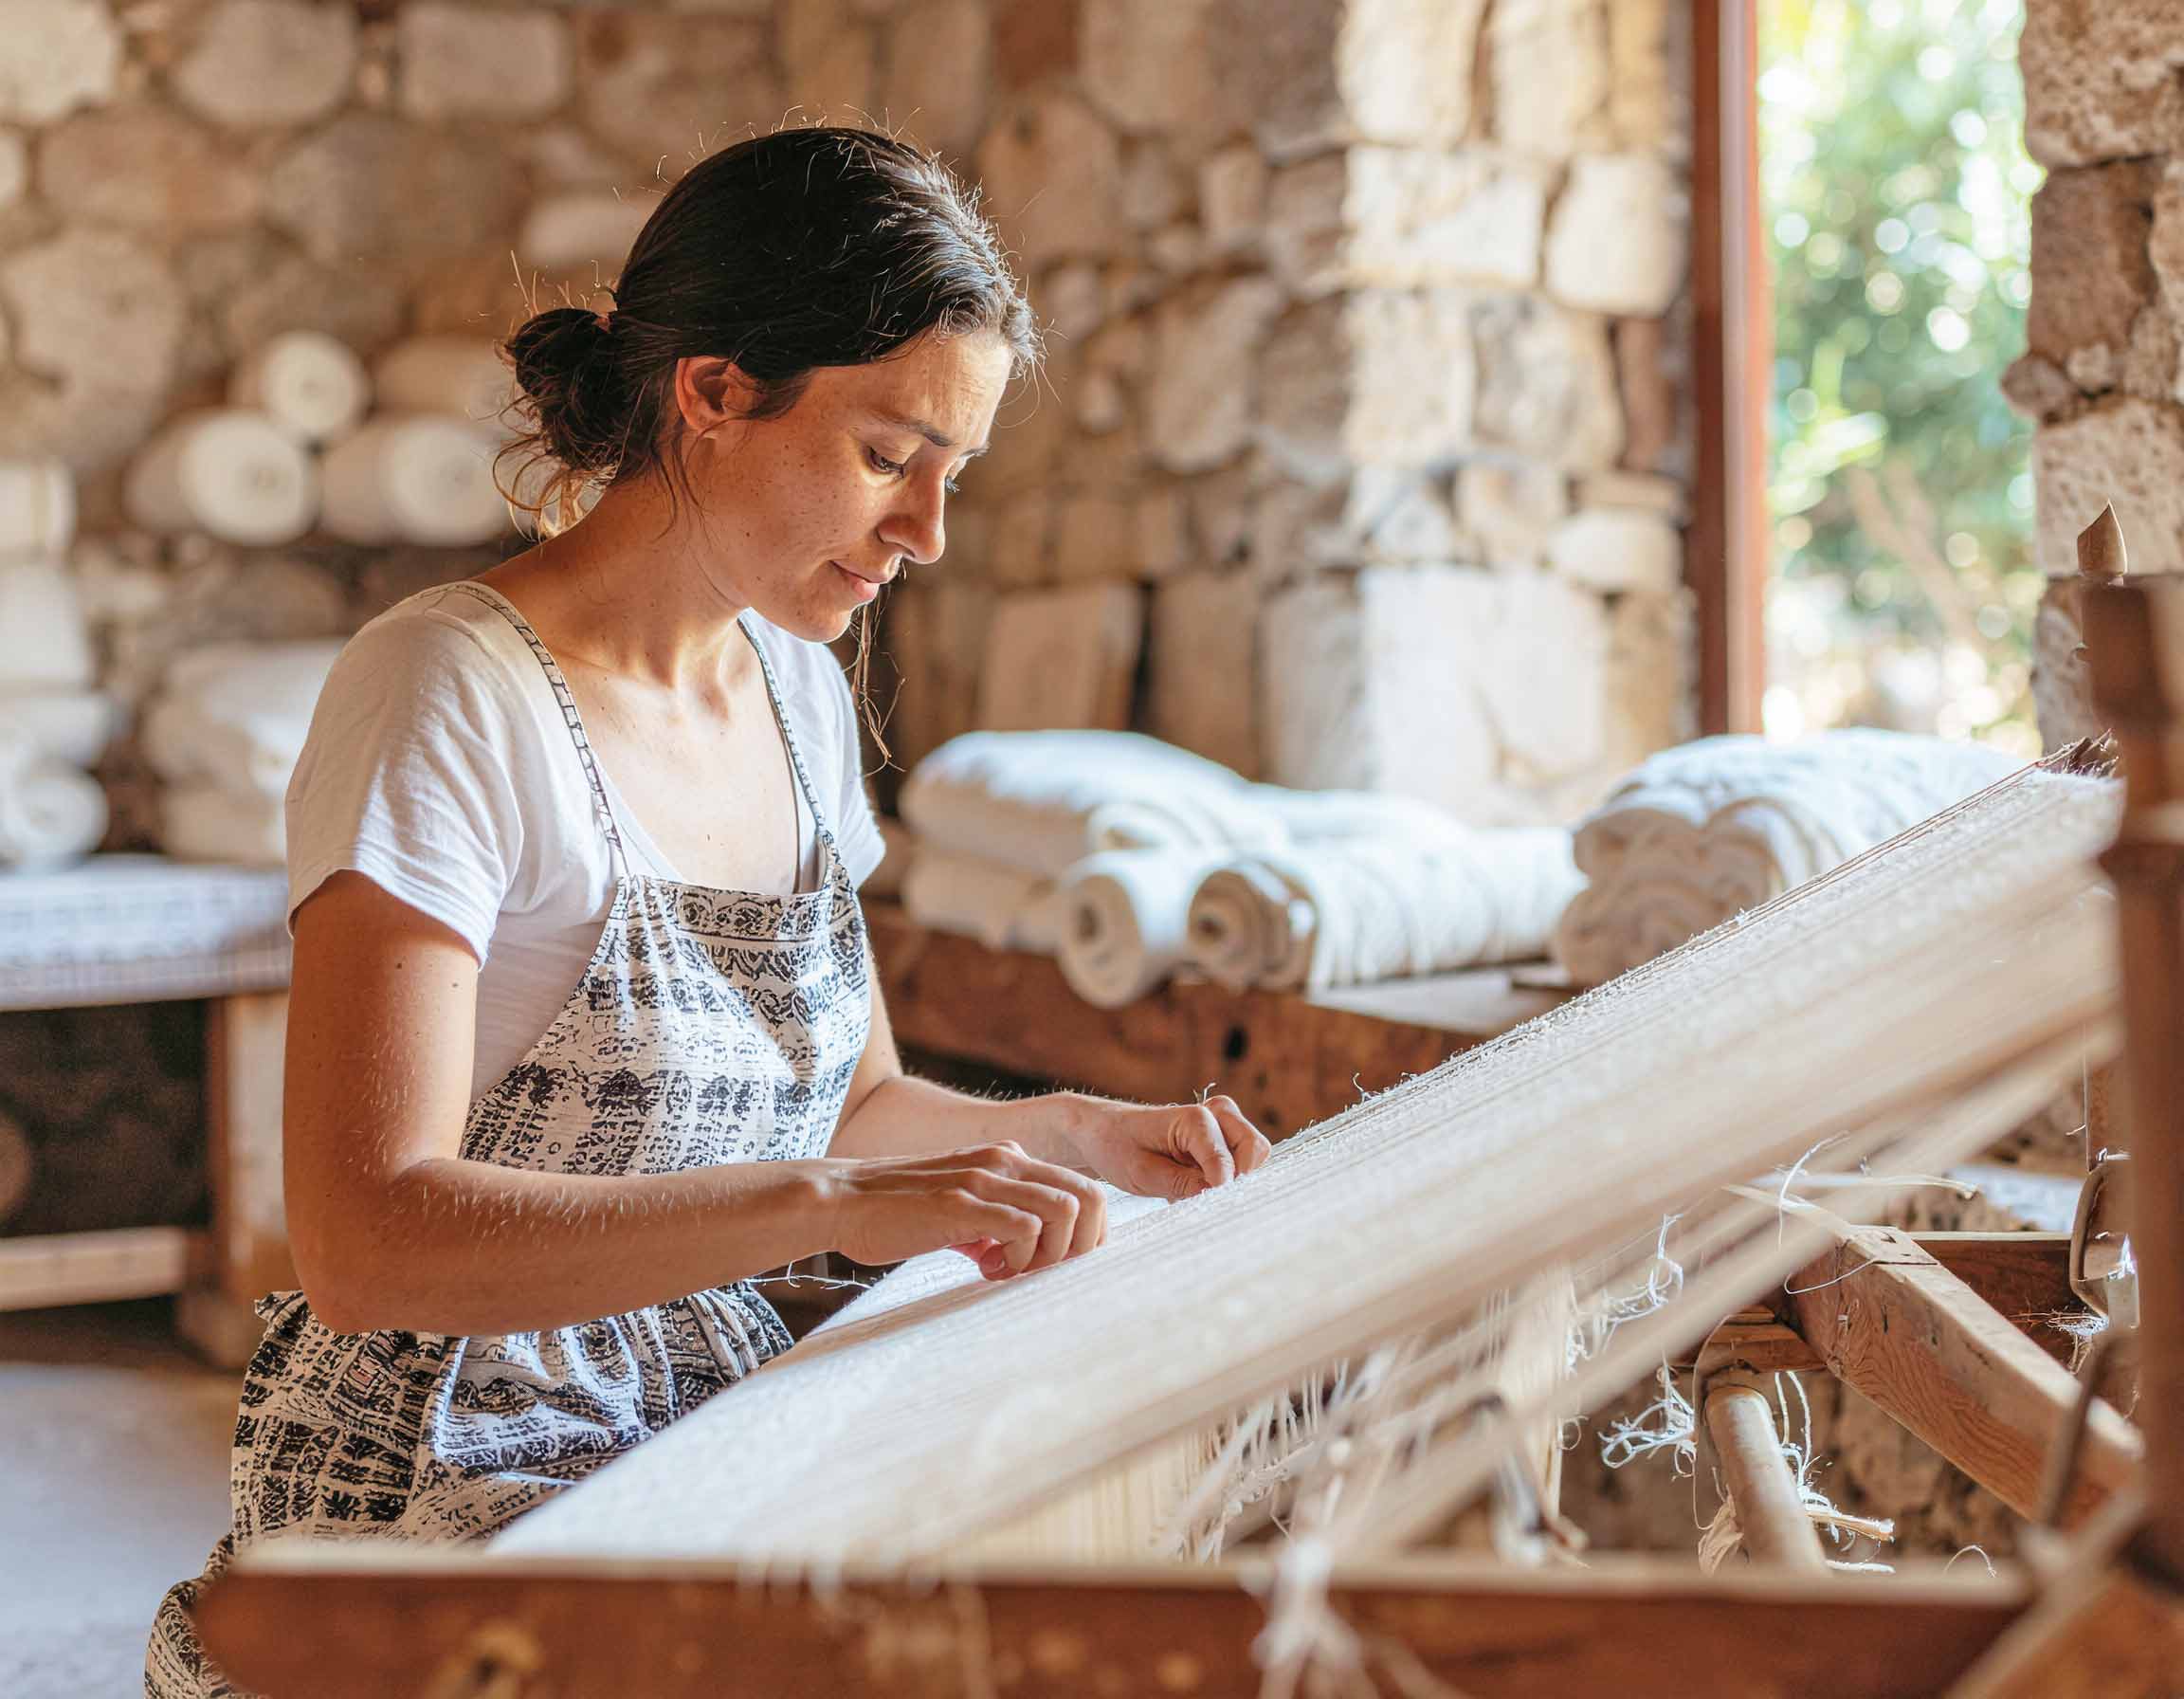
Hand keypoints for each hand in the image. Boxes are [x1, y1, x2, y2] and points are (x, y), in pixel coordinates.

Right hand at [818, 1142, 1108, 1280]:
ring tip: (1009, 1269)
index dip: (1081, 1236)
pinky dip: (1018, 1259)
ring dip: (1049, 1253)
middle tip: (1038, 1271)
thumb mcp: (960, 1212)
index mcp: (1008, 1159)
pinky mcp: (963, 1203)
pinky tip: (984, 1269)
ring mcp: (985, 1179)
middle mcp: (1004, 1161)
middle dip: (1078, 1247)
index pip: (1082, 1190)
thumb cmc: (897, 1213)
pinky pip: (1026, 1229)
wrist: (842, 1201)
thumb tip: (1021, 1256)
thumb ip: (995, 1224)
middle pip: (1090, 1197)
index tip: (1045, 1263)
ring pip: (1066, 1210)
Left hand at [1069, 1093, 1271, 1200]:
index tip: (1204, 1206)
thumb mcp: (1142, 1174)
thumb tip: (1219, 1196)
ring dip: (1233, 1177)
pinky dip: (1226, 1177)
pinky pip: (1241, 1160)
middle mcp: (1214, 1114)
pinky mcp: (1220, 1138)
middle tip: (1204, 1195)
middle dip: (1237, 1178)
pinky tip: (1193, 1184)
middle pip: (1255, 1148)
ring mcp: (1220, 1124)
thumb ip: (1184, 1185)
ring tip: (1194, 1187)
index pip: (1226, 1160)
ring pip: (1253, 1154)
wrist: (1101, 1131)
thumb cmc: (1116, 1146)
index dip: (1219, 1189)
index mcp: (1194, 1119)